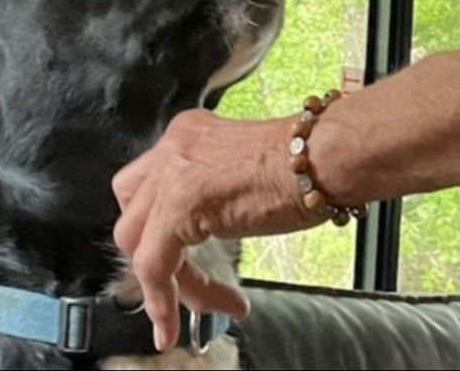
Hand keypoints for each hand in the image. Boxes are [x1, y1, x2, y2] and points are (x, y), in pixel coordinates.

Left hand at [112, 108, 315, 351]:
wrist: (325, 156)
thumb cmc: (307, 166)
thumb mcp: (241, 173)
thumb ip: (211, 194)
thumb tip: (199, 233)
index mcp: (188, 136)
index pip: (148, 192)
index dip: (159, 236)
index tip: (180, 270)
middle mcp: (173, 145)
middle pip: (134, 215)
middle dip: (157, 260)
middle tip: (192, 289)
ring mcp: (173, 169)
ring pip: (138, 242)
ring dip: (168, 285)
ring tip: (210, 304)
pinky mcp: (180, 200)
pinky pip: (152, 263)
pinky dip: (160, 299)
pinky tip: (174, 324)